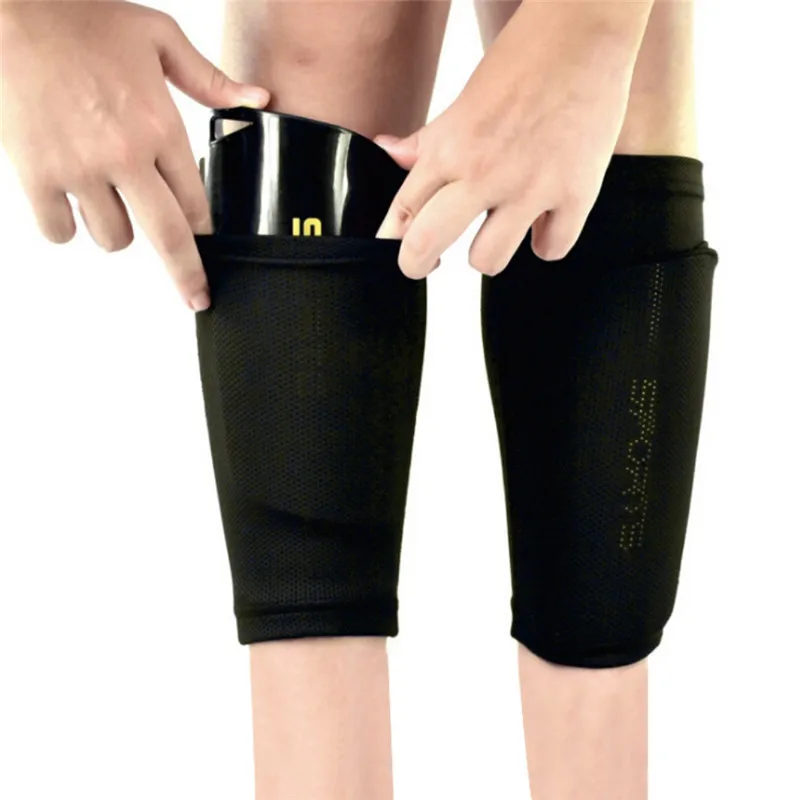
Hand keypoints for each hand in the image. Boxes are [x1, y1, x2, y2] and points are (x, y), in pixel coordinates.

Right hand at [0, 0, 269, 310]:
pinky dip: (66, 226)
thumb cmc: (85, 19)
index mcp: (161, 127)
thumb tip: (258, 100)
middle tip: (197, 297)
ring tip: (109, 200)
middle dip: (188, 275)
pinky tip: (69, 204)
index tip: (209, 249)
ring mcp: (80, 170)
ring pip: (113, 237)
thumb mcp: (159, 37)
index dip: (205, 231)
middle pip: (169, 238)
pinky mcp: (37, 174)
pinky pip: (60, 231)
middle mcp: (126, 156)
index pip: (197, 203)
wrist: (12, 7)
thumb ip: (210, 79)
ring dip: (117, 230)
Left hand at [374, 2, 647, 278]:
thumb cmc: (521, 61)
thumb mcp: (462, 101)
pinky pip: (550, 250)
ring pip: (487, 260)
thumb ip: (426, 141)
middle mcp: (483, 172)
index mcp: (449, 148)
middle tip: (426, 263)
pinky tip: (543, 222)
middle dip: (417, 263)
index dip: (394, 239)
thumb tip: (387, 151)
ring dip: (487, 253)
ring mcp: (530, 187)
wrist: (584, 31)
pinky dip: (546, 241)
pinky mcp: (576, 194)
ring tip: (497, 230)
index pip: (402, 212)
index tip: (401, 248)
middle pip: (427, 244)